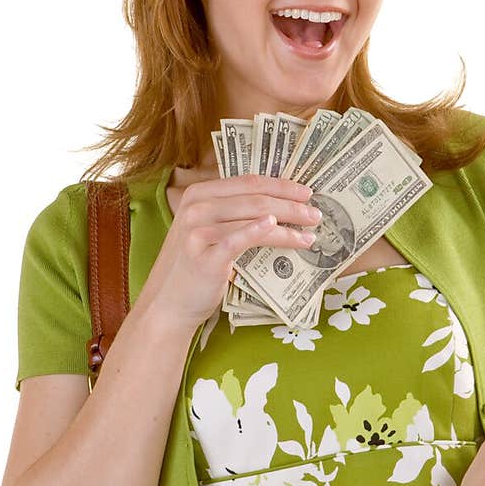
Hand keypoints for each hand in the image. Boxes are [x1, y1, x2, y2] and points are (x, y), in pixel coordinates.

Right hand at [145, 173, 321, 330]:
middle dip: (291, 205)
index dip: (281, 185)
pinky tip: (279, 228)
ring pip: (254, 218)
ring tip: (309, 234)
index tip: (306, 192)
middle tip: (315, 214)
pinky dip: (259, 231)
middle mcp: (196, 207)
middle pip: (255, 199)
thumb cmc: (195, 266)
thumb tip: (277, 207)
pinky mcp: (205, 257)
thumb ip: (232, 214)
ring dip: (287, 226)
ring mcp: (198, 231)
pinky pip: (238, 240)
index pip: (248, 182)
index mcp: (199, 194)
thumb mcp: (208, 231)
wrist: (169, 303)